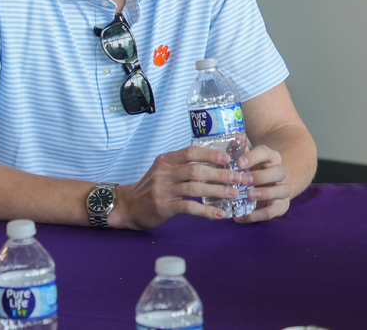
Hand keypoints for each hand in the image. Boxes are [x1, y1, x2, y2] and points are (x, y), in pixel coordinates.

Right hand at [113, 145, 245, 228]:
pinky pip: (189, 208)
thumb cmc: (152, 187)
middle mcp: (164, 172)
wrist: (128, 206)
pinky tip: (219, 215)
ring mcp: (163, 190)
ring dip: (217, 191)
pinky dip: (206, 211)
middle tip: (238, 178)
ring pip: (195, 188)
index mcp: (167, 160)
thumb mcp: (165, 171)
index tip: (228, 159)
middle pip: (196, 170)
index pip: (191, 152)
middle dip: (220, 174)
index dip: (211, 154)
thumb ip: (184, 166)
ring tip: (233, 194)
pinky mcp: (163, 207)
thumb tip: (216, 164)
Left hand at [233, 144, 292, 223]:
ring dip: (265, 193)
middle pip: (278, 171)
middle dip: (261, 176)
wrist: (270, 184)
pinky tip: (241, 216)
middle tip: (243, 180)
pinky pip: (274, 211)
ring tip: (248, 196)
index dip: (253, 157)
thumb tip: (236, 137)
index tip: (238, 163)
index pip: (265, 152)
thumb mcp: (245, 159)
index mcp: (271, 158)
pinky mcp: (282, 205)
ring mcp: (283, 189)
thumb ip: (238, 150)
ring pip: (282, 190)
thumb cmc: (252, 170)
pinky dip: (257, 215)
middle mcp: (281, 172)